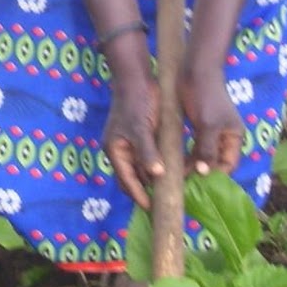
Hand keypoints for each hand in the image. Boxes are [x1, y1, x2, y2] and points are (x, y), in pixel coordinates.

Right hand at [103, 68, 163, 208]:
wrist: (136, 77)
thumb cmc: (136, 101)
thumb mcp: (141, 128)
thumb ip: (147, 152)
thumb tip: (156, 175)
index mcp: (115, 150)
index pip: (126, 180)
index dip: (139, 195)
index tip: (153, 209)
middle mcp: (120, 150)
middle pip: (132, 178)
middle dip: (146, 191)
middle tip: (164, 205)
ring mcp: (131, 144)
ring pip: (141, 169)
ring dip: (153, 180)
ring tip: (170, 193)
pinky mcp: (142, 137)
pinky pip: (149, 158)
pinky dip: (158, 166)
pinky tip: (171, 172)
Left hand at [180, 64, 244, 177]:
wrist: (194, 69)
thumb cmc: (205, 96)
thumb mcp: (207, 124)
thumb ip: (207, 149)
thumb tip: (204, 173)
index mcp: (234, 137)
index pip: (228, 165)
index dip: (216, 177)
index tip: (199, 187)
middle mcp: (224, 137)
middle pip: (215, 162)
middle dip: (202, 173)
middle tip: (185, 185)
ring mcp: (211, 131)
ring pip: (203, 155)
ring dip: (192, 165)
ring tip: (177, 177)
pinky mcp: (198, 126)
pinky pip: (194, 146)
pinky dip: (186, 154)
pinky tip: (174, 162)